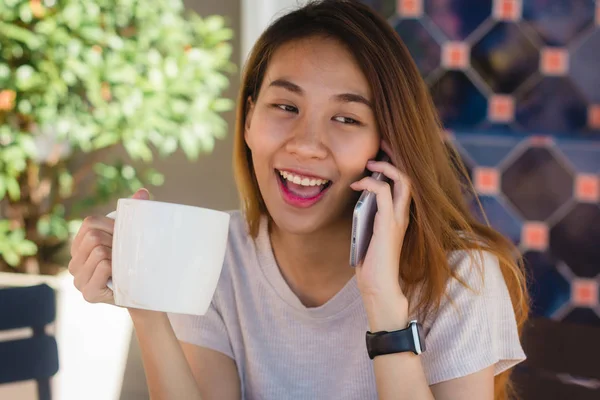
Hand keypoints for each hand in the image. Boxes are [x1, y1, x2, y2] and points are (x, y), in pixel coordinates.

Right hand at [68, 188, 149, 303]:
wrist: (143, 293)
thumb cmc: (135, 261)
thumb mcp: (132, 235)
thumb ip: (135, 212)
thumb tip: (143, 192)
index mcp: (79, 247)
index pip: (90, 223)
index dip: (111, 226)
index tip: (122, 236)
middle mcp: (73, 263)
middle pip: (93, 235)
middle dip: (115, 241)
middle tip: (125, 255)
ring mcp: (78, 279)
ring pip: (99, 250)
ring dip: (118, 256)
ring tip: (123, 267)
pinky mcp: (88, 293)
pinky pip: (104, 266)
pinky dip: (117, 267)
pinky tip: (120, 277)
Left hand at [350, 141, 411, 307]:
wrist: (379, 286)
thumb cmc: (372, 264)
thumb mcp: (369, 233)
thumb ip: (369, 215)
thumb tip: (359, 197)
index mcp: (400, 216)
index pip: (405, 184)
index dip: (395, 165)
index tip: (380, 153)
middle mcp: (404, 215)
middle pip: (408, 176)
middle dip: (395, 157)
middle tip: (381, 144)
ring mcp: (399, 219)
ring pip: (402, 181)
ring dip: (385, 167)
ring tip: (370, 163)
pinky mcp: (389, 224)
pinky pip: (384, 193)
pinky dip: (371, 183)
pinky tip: (358, 184)